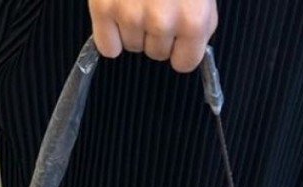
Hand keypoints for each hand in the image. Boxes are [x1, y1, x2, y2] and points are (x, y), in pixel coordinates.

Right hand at [88, 0, 217, 72]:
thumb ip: (198, 22)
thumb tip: (187, 47)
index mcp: (193, 19)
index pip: (185, 63)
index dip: (181, 48)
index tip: (177, 33)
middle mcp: (163, 22)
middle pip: (156, 54)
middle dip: (157, 34)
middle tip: (155, 2)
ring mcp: (131, 15)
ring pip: (132, 48)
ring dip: (134, 30)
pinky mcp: (104, 8)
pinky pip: (108, 47)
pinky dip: (109, 35)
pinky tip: (117, 10)